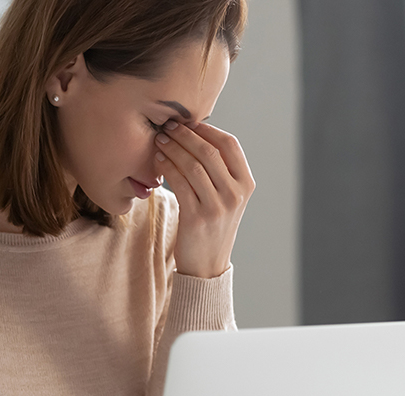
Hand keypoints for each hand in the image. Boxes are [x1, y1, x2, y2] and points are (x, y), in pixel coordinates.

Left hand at [153, 121, 254, 277]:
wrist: (207, 265)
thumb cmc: (213, 225)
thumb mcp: (227, 198)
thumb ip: (220, 171)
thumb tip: (196, 134)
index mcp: (246, 184)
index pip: (230, 145)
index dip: (207, 129)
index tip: (188, 122)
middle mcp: (235, 194)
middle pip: (209, 151)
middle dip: (185, 135)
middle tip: (168, 126)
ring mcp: (217, 207)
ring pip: (192, 165)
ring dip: (173, 148)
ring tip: (160, 140)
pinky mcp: (197, 217)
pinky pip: (179, 183)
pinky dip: (167, 167)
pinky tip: (158, 160)